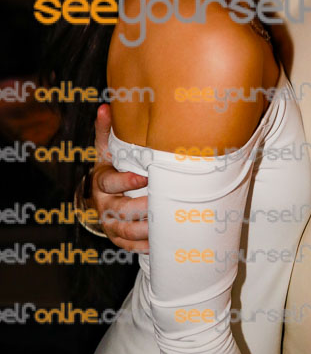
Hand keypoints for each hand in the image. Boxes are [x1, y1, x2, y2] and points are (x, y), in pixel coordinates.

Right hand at [90, 104, 149, 252]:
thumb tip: (105, 107)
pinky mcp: (117, 237)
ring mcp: (109, 224)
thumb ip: (106, 130)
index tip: (146, 177)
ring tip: (166, 224)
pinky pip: (129, 246)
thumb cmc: (112, 167)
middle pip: (119, 211)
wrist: (101, 194)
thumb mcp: (107, 149)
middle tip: (162, 204)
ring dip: (145, 230)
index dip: (126, 182)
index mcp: (100, 181)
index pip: (109, 183)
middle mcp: (102, 205)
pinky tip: (162, 243)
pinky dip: (144, 247)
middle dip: (141, 209)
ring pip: (124, 232)